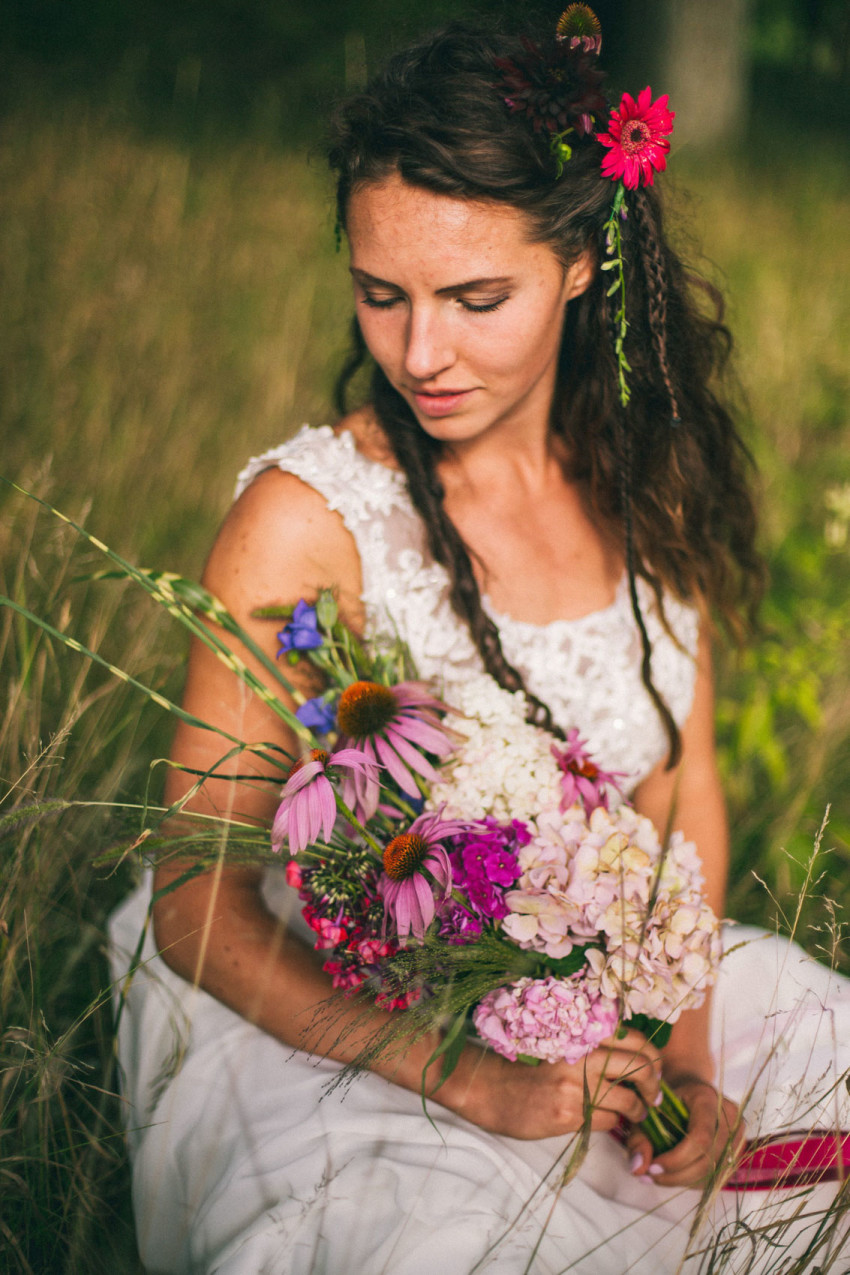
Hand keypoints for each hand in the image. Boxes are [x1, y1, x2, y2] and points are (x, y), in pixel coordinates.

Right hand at [439, 1029, 661, 1140]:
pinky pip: (609, 1120)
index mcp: (582, 1035)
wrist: (495, 1090)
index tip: (654, 1069)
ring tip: (637, 1112)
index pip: (633, 1039)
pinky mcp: (570, 1114)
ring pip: (629, 1099)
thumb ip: (593, 1046)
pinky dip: (615, 1123)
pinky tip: (608, 1120)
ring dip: (640, 1110)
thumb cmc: (529, 1067)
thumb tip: (635, 1057)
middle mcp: (582, 1056)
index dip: (652, 1057)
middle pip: (640, 1068)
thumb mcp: (562, 1046)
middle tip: (653, 1095)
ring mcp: (577, 1086)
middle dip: (653, 1085)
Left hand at [626, 1075, 744, 1186]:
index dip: (677, 1159)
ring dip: (682, 1181)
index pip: (700, 1138)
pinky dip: (693, 1181)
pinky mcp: (737, 1152)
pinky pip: (717, 1177)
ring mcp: (738, 1135)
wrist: (690, 1091)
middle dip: (676, 1175)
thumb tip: (638, 1169)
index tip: (652, 1168)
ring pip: (713, 1173)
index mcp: (708, 1099)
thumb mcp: (647, 1111)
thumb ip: (639, 1138)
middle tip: (649, 1176)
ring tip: (657, 1175)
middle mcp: (730, 1117)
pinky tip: (674, 1174)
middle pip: (708, 1160)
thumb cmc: (667, 1100)